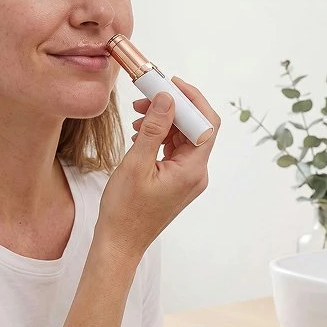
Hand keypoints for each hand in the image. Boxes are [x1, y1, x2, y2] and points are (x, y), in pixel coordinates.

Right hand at [96, 77, 219, 260]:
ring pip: (183, 138)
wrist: (120, 242)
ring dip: (163, 123)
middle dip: (171, 109)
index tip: (170, 84)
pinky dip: (160, 138)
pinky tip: (140, 136)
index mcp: (192, 170)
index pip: (206, 124)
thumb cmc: (125, 211)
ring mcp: (188, 178)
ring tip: (137, 119)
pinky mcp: (177, 181)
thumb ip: (155, 128)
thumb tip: (167, 98)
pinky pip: (174, 150)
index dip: (191, 99)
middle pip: (195, 128)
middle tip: (144, 99)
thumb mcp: (136, 164)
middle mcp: (196, 174)